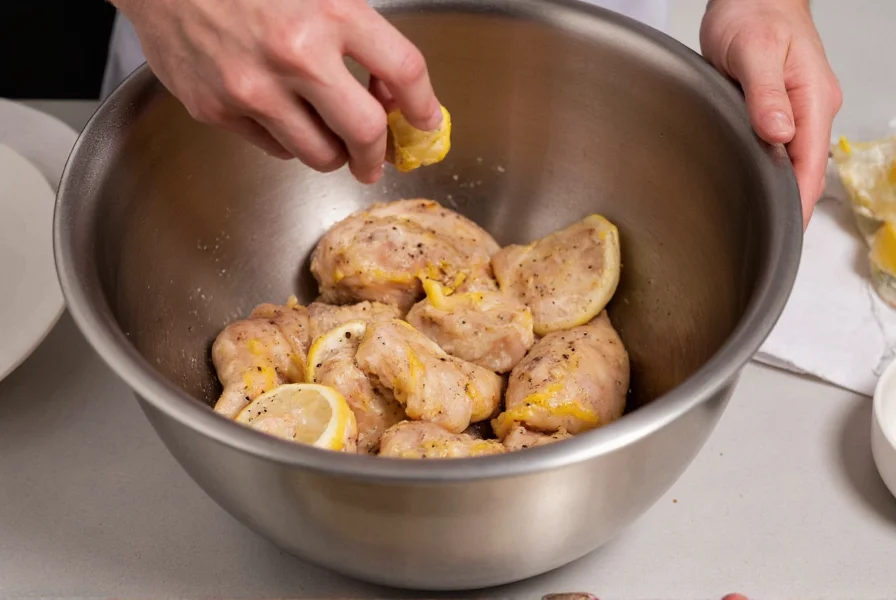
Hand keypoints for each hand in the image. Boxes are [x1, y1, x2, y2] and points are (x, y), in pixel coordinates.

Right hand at [112, 0, 442, 182]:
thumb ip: (359, 30)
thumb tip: (389, 89)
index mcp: (330, 11)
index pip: (404, 71)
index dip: (424, 104)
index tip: (425, 120)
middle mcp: (295, 55)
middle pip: (365, 133)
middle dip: (378, 153)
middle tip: (377, 158)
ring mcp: (253, 88)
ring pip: (320, 154)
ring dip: (334, 152)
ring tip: (328, 136)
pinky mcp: (217, 109)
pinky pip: (274, 147)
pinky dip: (288, 139)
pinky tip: (282, 113)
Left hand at [700, 0, 841, 227]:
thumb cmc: (752, 13)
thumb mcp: (751, 51)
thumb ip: (765, 92)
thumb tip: (780, 131)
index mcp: (813, 99)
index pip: (811, 165)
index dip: (798, 201)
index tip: (785, 231)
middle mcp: (812, 108)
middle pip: (805, 170)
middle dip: (788, 204)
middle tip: (762, 235)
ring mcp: (799, 109)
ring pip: (792, 160)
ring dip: (777, 186)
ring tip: (755, 219)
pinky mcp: (782, 108)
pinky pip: (780, 147)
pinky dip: (769, 168)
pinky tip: (751, 181)